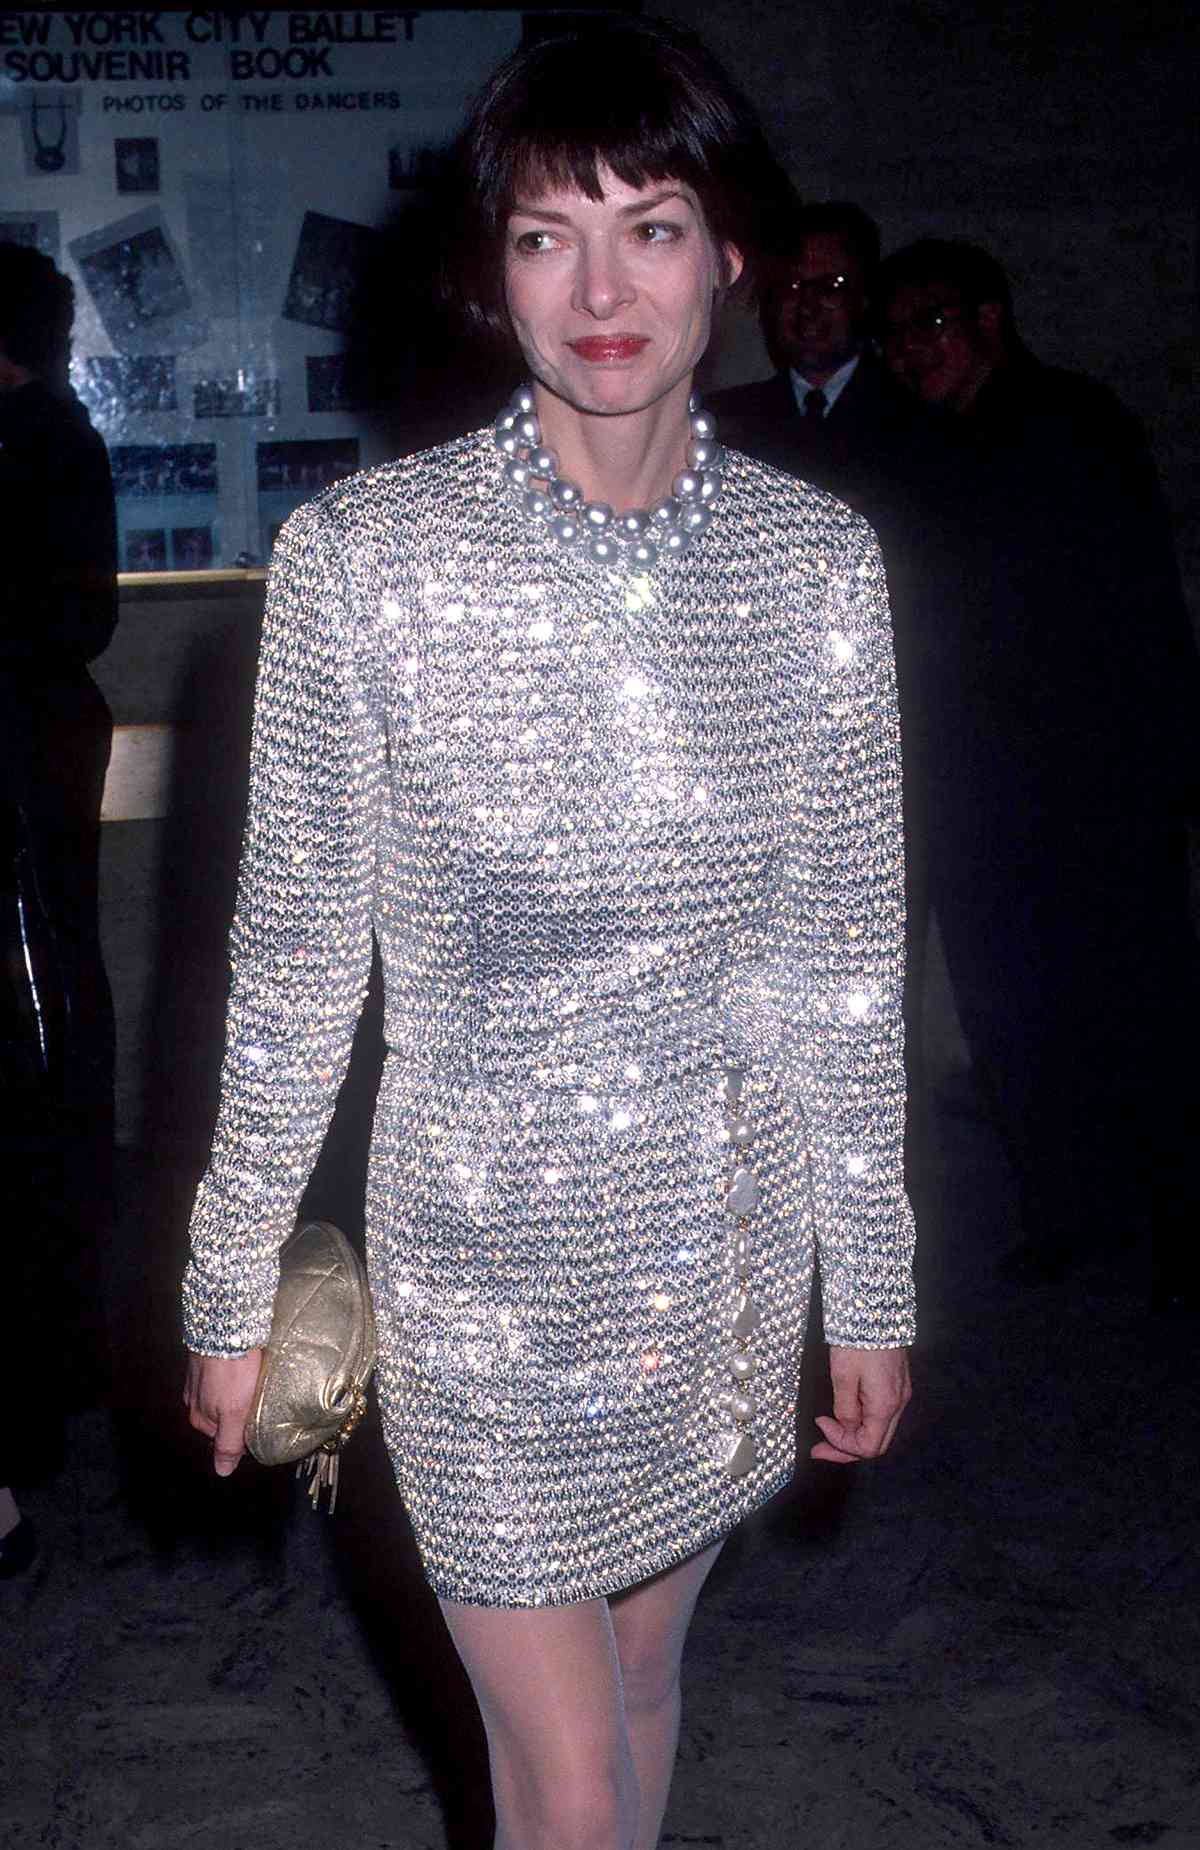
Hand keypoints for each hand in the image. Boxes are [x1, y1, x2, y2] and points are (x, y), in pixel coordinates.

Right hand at [184, 1349, 262, 1477]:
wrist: (225, 1325)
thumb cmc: (232, 1370)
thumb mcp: (234, 1414)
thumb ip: (228, 1444)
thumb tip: (222, 1472)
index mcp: (201, 1419)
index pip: (227, 1440)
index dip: (248, 1436)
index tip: (264, 1426)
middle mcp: (195, 1401)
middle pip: (224, 1418)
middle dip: (242, 1415)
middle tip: (263, 1404)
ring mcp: (198, 1379)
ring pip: (222, 1397)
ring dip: (239, 1395)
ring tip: (257, 1386)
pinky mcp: (206, 1359)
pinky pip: (223, 1376)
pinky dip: (235, 1377)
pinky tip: (247, 1370)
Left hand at [811, 1345, 910, 1464]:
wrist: (875, 1309)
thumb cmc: (858, 1340)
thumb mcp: (843, 1376)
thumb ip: (845, 1409)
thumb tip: (846, 1428)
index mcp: (885, 1405)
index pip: (868, 1447)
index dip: (842, 1446)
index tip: (821, 1428)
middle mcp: (898, 1403)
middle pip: (877, 1443)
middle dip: (846, 1448)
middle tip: (821, 1447)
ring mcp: (900, 1393)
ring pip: (880, 1429)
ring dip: (855, 1435)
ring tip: (830, 1431)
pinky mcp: (897, 1384)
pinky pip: (882, 1413)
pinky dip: (863, 1421)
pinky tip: (847, 1414)